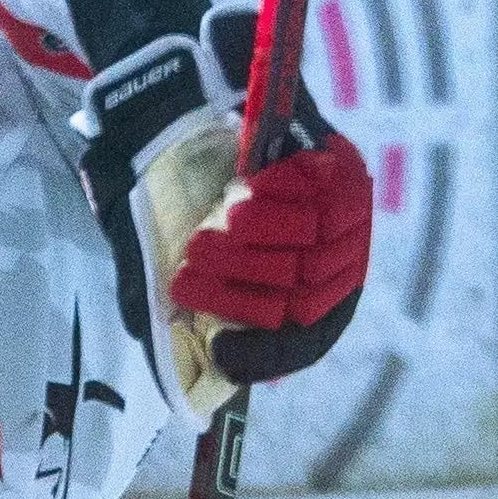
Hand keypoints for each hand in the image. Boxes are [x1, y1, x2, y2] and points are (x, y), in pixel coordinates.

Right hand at [170, 131, 373, 382]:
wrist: (174, 105)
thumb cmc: (169, 193)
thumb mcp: (154, 262)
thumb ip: (164, 321)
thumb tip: (178, 393)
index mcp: (297, 285)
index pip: (307, 339)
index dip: (266, 356)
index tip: (221, 353)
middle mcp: (332, 254)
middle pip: (308, 297)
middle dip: (241, 293)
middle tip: (187, 274)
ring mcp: (343, 210)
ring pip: (318, 247)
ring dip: (257, 246)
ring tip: (210, 230)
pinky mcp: (341, 163)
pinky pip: (325, 192)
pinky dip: (282, 196)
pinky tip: (246, 189)